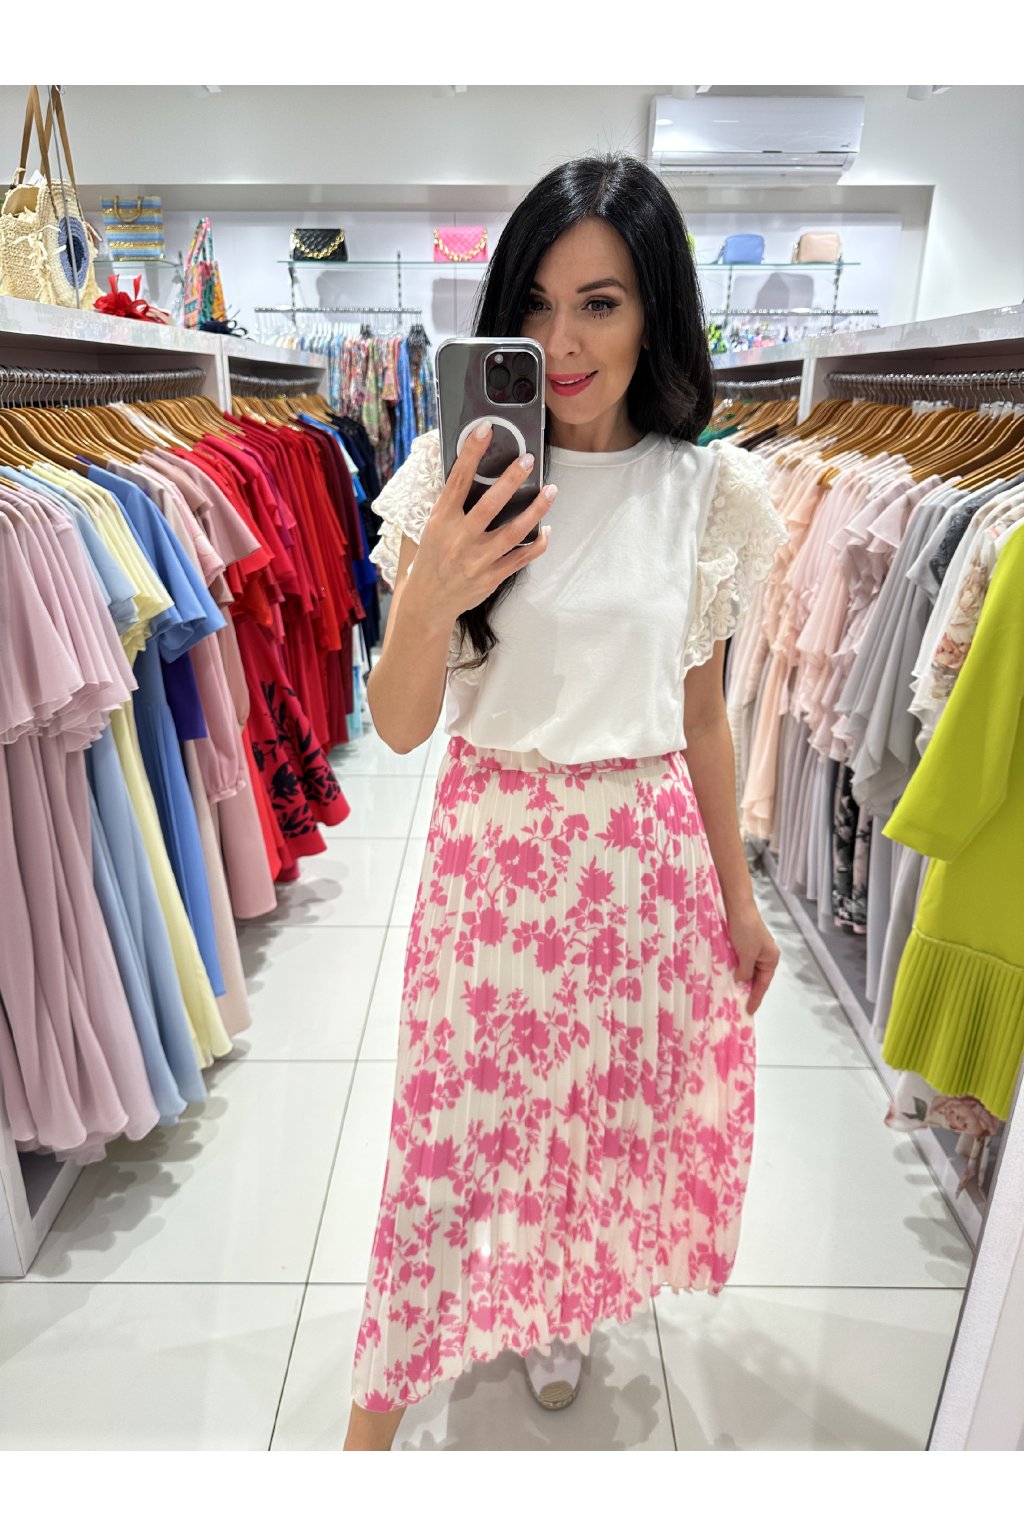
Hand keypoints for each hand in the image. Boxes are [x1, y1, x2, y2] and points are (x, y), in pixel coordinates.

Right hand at [406, 423, 555, 621]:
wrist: (428, 602)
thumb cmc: (431, 559)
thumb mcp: (432, 528)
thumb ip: (449, 503)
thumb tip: (467, 468)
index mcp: (441, 521)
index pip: (457, 480)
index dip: (471, 453)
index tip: (485, 429)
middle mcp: (459, 539)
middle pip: (490, 505)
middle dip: (511, 480)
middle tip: (528, 460)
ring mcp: (477, 560)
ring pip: (513, 532)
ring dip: (535, 510)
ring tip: (551, 491)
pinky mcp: (491, 577)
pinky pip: (520, 558)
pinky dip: (537, 544)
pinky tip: (546, 530)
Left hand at [727, 902, 780, 1015]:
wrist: (737, 906)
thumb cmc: (746, 930)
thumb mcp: (747, 954)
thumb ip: (745, 971)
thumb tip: (741, 982)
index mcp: (770, 959)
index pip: (763, 984)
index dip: (755, 998)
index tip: (749, 1011)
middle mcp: (764, 955)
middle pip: (756, 978)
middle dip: (747, 990)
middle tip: (737, 1006)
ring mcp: (753, 949)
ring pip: (746, 970)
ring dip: (739, 980)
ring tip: (730, 995)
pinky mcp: (742, 943)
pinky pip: (739, 962)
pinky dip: (734, 970)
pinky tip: (725, 976)